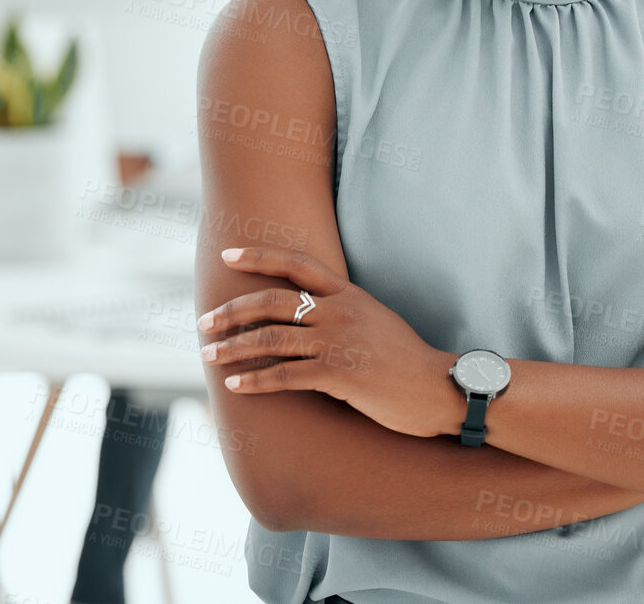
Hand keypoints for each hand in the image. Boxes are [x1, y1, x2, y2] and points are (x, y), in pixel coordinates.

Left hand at [198, 246, 461, 438]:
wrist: (440, 388)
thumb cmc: (407, 360)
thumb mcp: (376, 321)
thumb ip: (343, 313)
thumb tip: (308, 317)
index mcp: (347, 294)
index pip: (296, 263)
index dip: (259, 257)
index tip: (228, 255)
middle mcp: (338, 312)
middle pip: (272, 302)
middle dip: (231, 311)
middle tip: (203, 323)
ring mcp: (337, 342)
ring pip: (271, 339)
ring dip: (233, 348)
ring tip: (208, 356)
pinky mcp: (338, 375)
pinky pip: (285, 376)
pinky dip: (255, 380)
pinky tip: (235, 385)